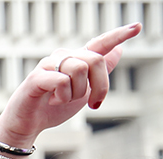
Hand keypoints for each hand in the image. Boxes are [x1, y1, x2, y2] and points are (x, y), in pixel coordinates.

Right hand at [0, 22, 139, 145]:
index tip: (137, 27)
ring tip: (63, 100)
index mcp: (75, 60)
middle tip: (95, 104)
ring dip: (77, 93)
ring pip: (79, 70)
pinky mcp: (36, 77)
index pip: (100, 44)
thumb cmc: (52, 108)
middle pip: (95, 60)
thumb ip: (98, 74)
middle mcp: (63, 57)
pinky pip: (62, 81)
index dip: (119, 35)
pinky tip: (52, 101)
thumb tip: (117, 51)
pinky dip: (62, 96)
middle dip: (100, 85)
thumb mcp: (82, 93)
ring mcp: (48, 65)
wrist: (27, 125)